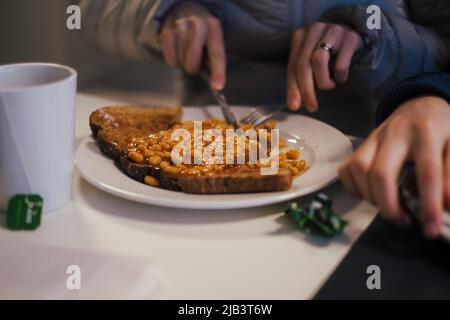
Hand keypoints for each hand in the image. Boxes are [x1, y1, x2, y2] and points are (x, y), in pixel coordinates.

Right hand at [160, 1, 225, 89]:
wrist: (183, 8)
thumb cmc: (201, 32)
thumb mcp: (212, 39)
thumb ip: (214, 59)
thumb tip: (216, 83)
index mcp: (214, 27)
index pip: (216, 54)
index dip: (218, 72)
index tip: (218, 87)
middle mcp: (198, 24)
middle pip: (193, 63)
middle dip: (194, 67)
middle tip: (195, 59)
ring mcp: (180, 26)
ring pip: (181, 62)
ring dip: (184, 62)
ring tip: (186, 50)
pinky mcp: (166, 32)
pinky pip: (170, 59)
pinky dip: (174, 60)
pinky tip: (177, 50)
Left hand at [287, 23, 362, 111]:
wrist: (355, 32)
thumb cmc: (329, 51)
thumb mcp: (311, 61)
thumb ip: (301, 79)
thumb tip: (294, 104)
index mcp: (300, 36)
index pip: (292, 66)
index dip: (293, 88)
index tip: (294, 106)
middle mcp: (314, 30)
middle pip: (304, 64)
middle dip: (306, 89)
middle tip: (311, 106)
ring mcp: (333, 31)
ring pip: (319, 59)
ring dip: (322, 80)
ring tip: (328, 87)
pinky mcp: (351, 36)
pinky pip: (341, 61)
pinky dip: (339, 75)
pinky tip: (340, 78)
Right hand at [339, 96, 449, 238]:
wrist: (420, 106)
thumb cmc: (441, 129)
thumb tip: (446, 206)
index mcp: (426, 132)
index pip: (427, 172)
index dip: (429, 204)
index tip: (431, 229)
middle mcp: (394, 133)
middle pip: (380, 173)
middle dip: (388, 205)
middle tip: (402, 222)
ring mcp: (373, 138)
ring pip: (358, 170)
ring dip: (370, 197)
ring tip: (388, 207)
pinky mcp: (360, 144)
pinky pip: (346, 169)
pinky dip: (353, 187)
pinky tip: (370, 194)